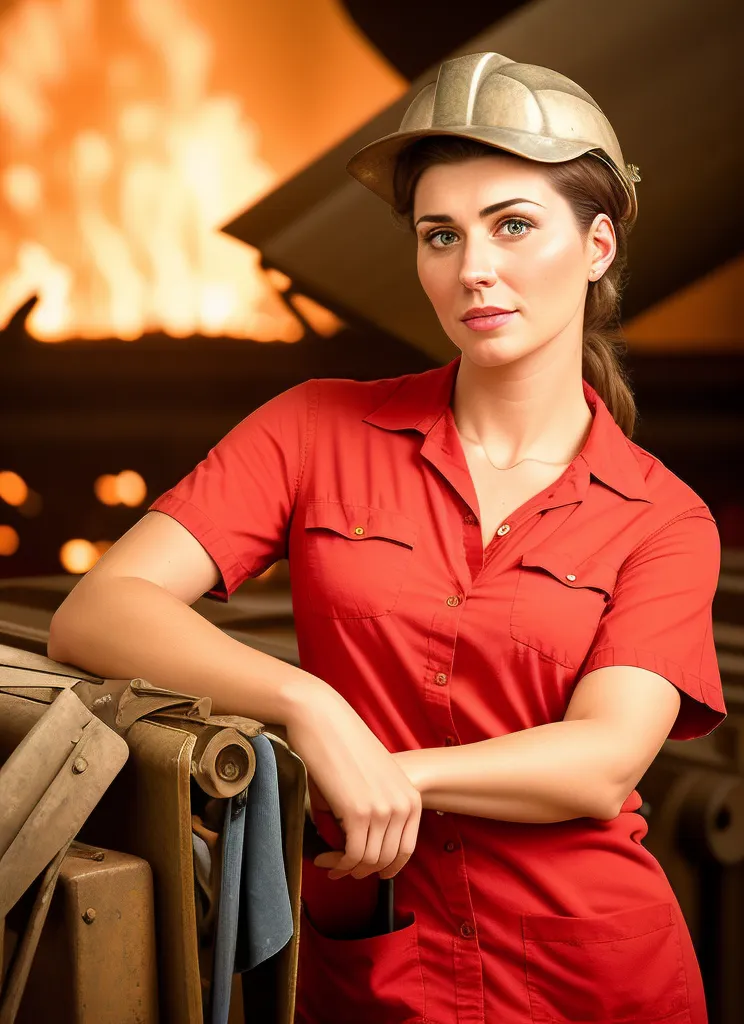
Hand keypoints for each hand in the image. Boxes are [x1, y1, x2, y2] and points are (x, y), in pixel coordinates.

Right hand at [285, 684, 421, 880]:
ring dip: (345, 867)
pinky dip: (337, 862)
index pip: (404, 850)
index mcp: (411, 798)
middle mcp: (403, 806)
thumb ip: (373, 818)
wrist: (322, 719)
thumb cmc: (341, 749)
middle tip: (337, 869)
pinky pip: (353, 855)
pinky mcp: (359, 813)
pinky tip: (322, 857)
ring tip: (327, 861)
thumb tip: (357, 854)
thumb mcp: (369, 784)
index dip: (384, 868)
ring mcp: (383, 810)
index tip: (362, 869)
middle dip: (361, 871)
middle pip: (387, 861)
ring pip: (369, 861)